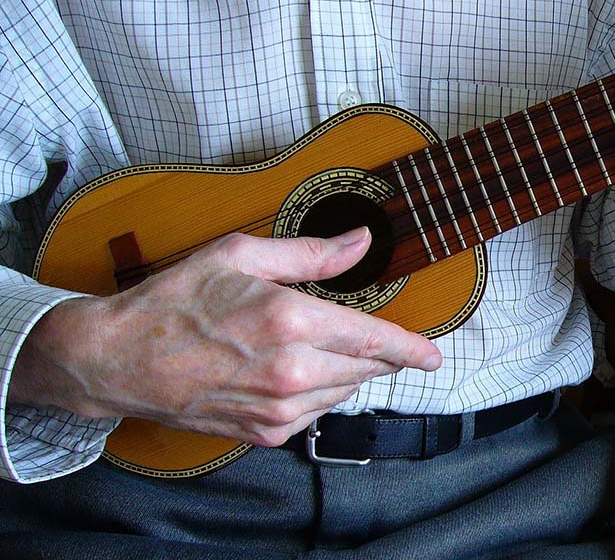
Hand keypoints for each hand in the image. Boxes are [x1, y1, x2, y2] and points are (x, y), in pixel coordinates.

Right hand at [10, 227, 441, 446]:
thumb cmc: (175, 301)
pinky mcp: (263, 432)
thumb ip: (310, 253)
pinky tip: (291, 372)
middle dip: (377, 354)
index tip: (433, 355)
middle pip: (364, 369)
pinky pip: (313, 414)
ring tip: (312, 347)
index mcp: (291, 322)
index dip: (410, 348)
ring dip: (343, 372)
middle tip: (373, 339)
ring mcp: (278, 408)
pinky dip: (316, 394)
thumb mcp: (241, 255)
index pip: (373, 340)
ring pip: (342, 393)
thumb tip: (361, 241)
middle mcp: (291, 372)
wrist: (119, 360)